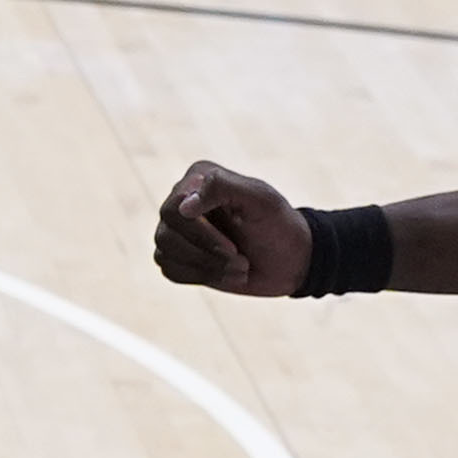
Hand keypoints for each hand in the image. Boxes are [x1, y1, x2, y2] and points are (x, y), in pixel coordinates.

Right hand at [154, 159, 310, 295]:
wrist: (293, 261)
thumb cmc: (278, 225)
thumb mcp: (261, 200)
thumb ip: (222, 187)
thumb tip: (183, 206)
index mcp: (197, 180)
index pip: (174, 207)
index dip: (199, 232)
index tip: (232, 247)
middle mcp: (181, 202)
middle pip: (166, 233)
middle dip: (205, 252)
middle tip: (241, 261)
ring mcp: (177, 230)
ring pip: (165, 253)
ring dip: (206, 267)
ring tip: (241, 269)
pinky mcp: (180, 256)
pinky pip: (170, 270)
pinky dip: (200, 277)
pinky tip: (227, 275)